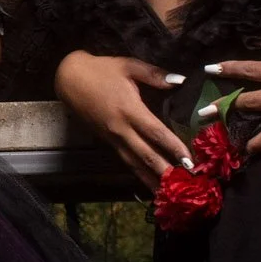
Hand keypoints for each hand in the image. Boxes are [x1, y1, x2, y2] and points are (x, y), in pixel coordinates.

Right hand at [55, 48, 192, 189]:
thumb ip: (154, 74)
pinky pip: (126, 161)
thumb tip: (179, 80)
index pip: (155, 133)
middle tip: (188, 185)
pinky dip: (139, 174)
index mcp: (129, 109)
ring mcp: (113, 138)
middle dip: (167, 172)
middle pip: (147, 155)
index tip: (191, 161)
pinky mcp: (107, 142)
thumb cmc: (100, 70)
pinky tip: (150, 184)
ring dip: (153, 180)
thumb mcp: (128, 65)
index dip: (174, 148)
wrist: (69, 79)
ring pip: (135, 164)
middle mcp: (121, 129)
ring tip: (171, 195)